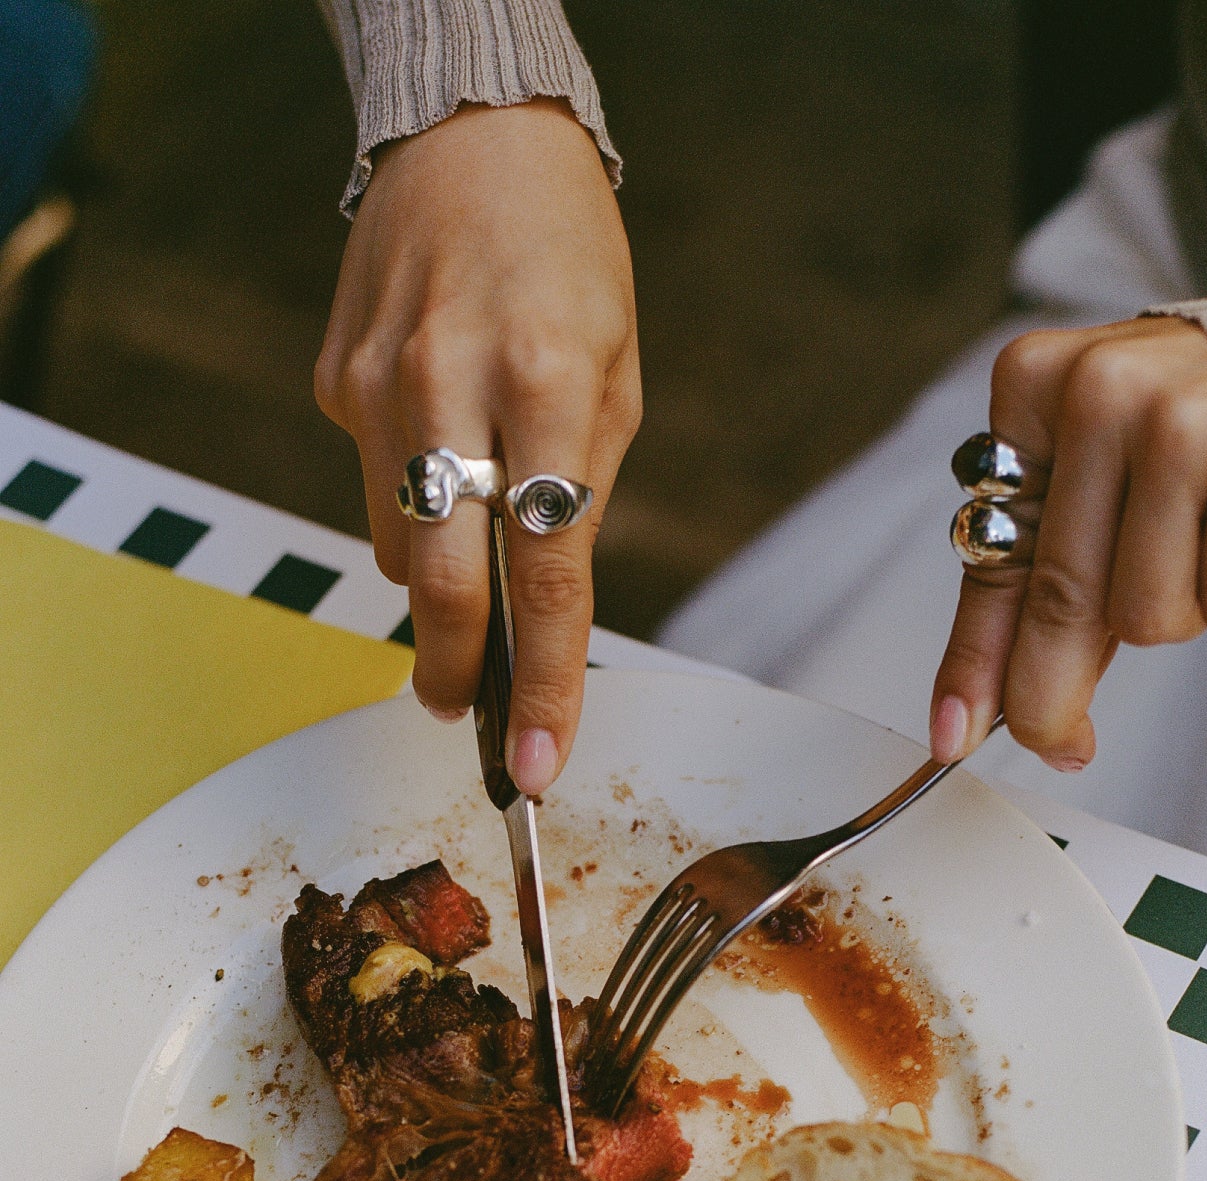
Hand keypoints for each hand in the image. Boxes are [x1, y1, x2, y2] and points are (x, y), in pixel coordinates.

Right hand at [315, 100, 640, 793]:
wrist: (471, 135)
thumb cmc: (568, 261)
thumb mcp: (617, 373)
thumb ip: (581, 493)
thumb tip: (541, 613)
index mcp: (551, 381)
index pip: (548, 573)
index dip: (545, 683)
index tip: (540, 761)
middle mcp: (452, 383)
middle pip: (443, 584)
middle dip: (458, 674)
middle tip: (469, 713)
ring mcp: (377, 382)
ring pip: (399, 546)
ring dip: (439, 577)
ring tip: (476, 530)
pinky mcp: (332, 380)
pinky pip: (372, 485)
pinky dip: (411, 499)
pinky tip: (439, 440)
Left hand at [929, 315, 1206, 769]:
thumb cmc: (1182, 430)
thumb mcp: (1088, 480)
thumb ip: (1029, 589)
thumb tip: (967, 722)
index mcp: (1035, 383)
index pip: (994, 559)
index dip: (974, 664)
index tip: (953, 736)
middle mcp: (1101, 390)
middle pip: (1061, 597)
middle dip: (1051, 692)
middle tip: (1061, 744)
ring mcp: (1185, 423)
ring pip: (1145, 615)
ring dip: (1174, 611)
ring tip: (1198, 541)